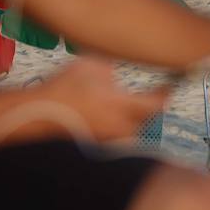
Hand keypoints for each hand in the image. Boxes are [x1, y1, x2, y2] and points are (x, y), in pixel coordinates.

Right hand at [20, 57, 168, 144]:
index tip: (170, 85)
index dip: (165, 94)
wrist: (38, 113)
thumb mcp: (89, 65)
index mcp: (119, 104)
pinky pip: (119, 139)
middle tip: (152, 95)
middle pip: (147, 120)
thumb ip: (111, 67)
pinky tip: (114, 118)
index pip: (155, 104)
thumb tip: (121, 72)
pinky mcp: (98, 144)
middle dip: (151, 107)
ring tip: (134, 108)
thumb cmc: (63, 87)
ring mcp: (108, 138)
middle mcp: (118, 126)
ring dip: (137, 120)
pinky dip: (122, 129)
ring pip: (134, 132)